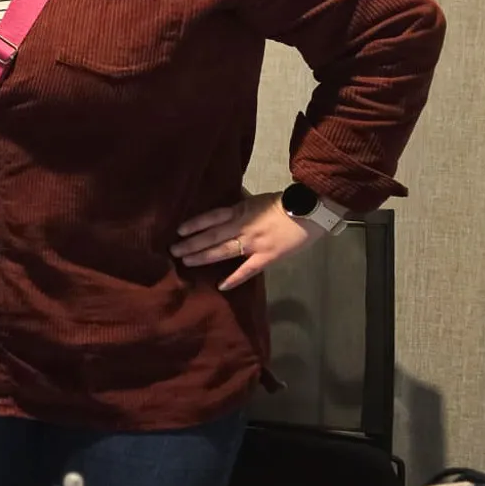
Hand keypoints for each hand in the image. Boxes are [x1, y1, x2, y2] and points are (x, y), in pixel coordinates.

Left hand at [171, 192, 320, 291]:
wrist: (311, 210)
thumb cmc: (285, 203)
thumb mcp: (257, 199)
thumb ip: (240, 205)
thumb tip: (225, 204)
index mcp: (241, 210)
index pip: (212, 217)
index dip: (195, 224)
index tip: (179, 230)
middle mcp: (243, 226)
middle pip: (212, 235)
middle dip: (191, 243)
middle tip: (173, 250)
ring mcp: (254, 243)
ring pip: (223, 251)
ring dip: (203, 256)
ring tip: (186, 261)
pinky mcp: (267, 256)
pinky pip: (248, 269)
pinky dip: (234, 278)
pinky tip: (221, 286)